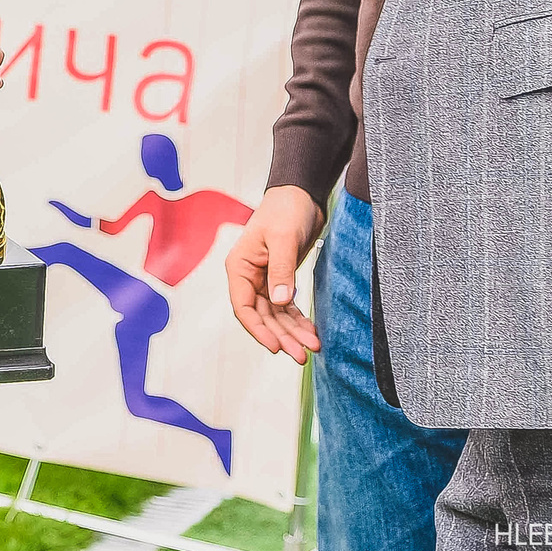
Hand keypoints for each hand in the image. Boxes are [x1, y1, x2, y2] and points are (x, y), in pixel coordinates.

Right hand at [224, 185, 323, 361]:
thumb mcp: (283, 238)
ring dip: (293, 332)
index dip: (258, 330)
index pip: (243, 307)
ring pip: (277, 316)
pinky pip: (287, 308)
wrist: (300, 195)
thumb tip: (281, 302)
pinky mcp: (281, 279)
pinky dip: (299, 320)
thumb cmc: (286, 210)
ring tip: (312, 348)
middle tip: (302, 355)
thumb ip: (281, 271)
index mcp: (239, 267)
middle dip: (282, 337)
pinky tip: (312, 332)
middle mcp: (249, 277)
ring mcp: (265, 280)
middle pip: (262, 317)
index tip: (276, 347)